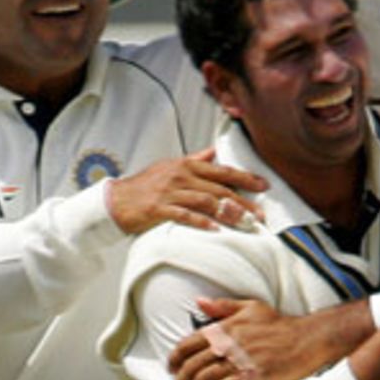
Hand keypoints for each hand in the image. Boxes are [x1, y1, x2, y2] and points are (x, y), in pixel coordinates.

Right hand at [106, 147, 267, 234]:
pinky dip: (201, 222)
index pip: (222, 170)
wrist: (116, 199)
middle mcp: (181, 176)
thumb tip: (215, 150)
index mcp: (187, 166)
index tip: (264, 185)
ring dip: (228, 213)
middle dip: (243, 201)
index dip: (245, 177)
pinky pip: (184, 215)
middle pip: (219, 188)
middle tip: (261, 214)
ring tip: (246, 223)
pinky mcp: (159, 209)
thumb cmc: (146, 184)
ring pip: (206, 201)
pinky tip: (215, 229)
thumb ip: (195, 159)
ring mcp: (170, 192)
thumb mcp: (171, 166)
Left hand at [170, 297, 370, 379]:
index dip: (175, 358)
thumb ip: (223, 306)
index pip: (189, 343)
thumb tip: (199, 301)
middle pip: (192, 364)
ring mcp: (238, 361)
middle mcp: (228, 344)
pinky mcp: (250, 377)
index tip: (171, 368)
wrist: (307, 339)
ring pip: (203, 378)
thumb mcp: (252, 307)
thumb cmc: (280, 324)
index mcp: (225, 327)